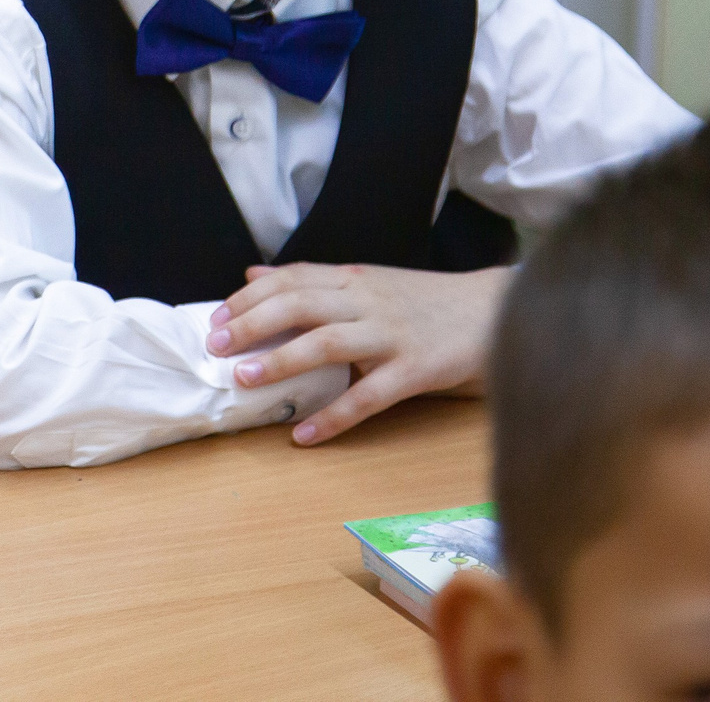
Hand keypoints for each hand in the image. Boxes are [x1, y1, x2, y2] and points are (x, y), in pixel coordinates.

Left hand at [209, 262, 510, 445]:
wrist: (496, 310)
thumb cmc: (425, 302)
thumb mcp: (366, 282)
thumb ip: (311, 282)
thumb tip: (252, 275)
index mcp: (352, 280)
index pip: (290, 280)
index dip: (248, 298)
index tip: (214, 319)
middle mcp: (367, 302)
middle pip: (299, 305)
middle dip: (252, 325)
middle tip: (215, 347)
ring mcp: (392, 335)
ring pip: (328, 343)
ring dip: (283, 361)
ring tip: (245, 379)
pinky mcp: (417, 370)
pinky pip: (369, 396)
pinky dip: (334, 417)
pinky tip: (305, 435)